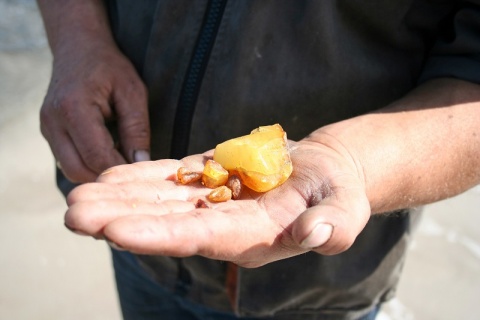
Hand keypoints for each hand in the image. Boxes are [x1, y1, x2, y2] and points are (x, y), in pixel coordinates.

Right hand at [40, 38, 149, 182]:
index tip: (143, 170)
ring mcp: (47, 129)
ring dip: (97, 172)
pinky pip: (68, 161)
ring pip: (71, 170)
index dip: (121, 168)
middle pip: (79, 170)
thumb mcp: (132, 92)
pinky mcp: (49, 133)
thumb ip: (137, 128)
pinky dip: (88, 164)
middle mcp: (53, 122)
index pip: (97, 156)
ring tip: (121, 158)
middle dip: (108, 175)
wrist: (78, 47)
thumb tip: (142, 162)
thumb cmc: (109, 66)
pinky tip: (108, 153)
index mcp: (73, 108)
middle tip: (133, 169)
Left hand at [65, 140, 370, 267]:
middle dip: (120, 217)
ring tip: (77, 195)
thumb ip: (333, 225)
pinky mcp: (208, 176)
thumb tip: (313, 234)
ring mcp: (212, 199)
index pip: (199, 238)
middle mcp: (223, 223)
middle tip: (74, 213)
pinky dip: (139, 176)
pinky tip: (109, 174)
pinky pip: (169, 176)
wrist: (325, 173)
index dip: (158, 235)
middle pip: (165, 221)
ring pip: (159, 198)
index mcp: (252, 237)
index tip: (114, 231)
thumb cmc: (338, 195)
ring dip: (118, 196)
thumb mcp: (345, 210)